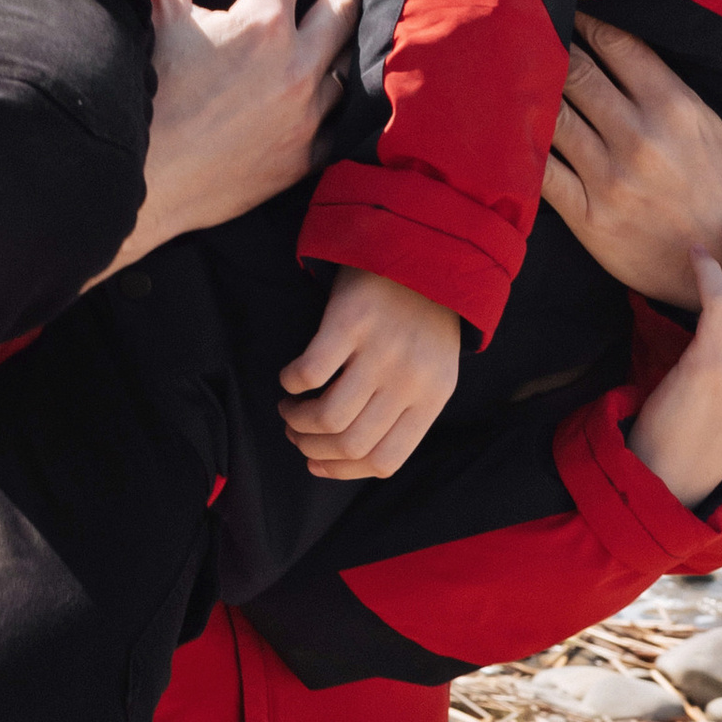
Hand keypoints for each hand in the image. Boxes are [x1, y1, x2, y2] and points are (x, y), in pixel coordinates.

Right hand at [98, 0, 362, 277]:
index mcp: (262, 25)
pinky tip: (335, 91)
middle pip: (339, 10)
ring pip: (344, 68)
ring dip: (346, 41)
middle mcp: (296, 68)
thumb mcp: (156, 14)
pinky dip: (338, 100)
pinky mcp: (301, 159)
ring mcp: (305, 118)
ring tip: (348, 25)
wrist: (137, 181)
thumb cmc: (143, 93)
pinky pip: (336, 122)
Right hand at [277, 265, 462, 477]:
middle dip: (312, 448)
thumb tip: (347, 457)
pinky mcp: (351, 321)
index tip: (316, 463)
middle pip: (350, 443)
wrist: (425, 250)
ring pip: (327, 416)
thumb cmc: (421, 321)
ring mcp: (381, 351)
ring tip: (290, 409)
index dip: (342, 471)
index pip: (384, 461)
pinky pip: (309, 372)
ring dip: (297, 421)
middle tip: (297, 433)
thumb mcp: (430, 372)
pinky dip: (291, 382)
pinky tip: (290, 377)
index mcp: (431, 398)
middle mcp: (409, 379)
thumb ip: (402, 413)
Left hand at [540, 17, 721, 301]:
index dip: (586, 21)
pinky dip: (522, 146)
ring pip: (553, 114)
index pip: (617, 44)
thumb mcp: (710, 128)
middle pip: (577, 72)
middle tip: (530, 34)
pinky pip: (541, 171)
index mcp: (676, 107)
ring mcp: (611, 177)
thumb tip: (618, 48)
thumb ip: (666, 88)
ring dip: (531, 91)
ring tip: (514, 75)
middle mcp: (641, 137)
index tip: (567, 12)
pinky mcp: (589, 215)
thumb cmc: (718, 189)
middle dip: (552, 48)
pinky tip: (509, 129)